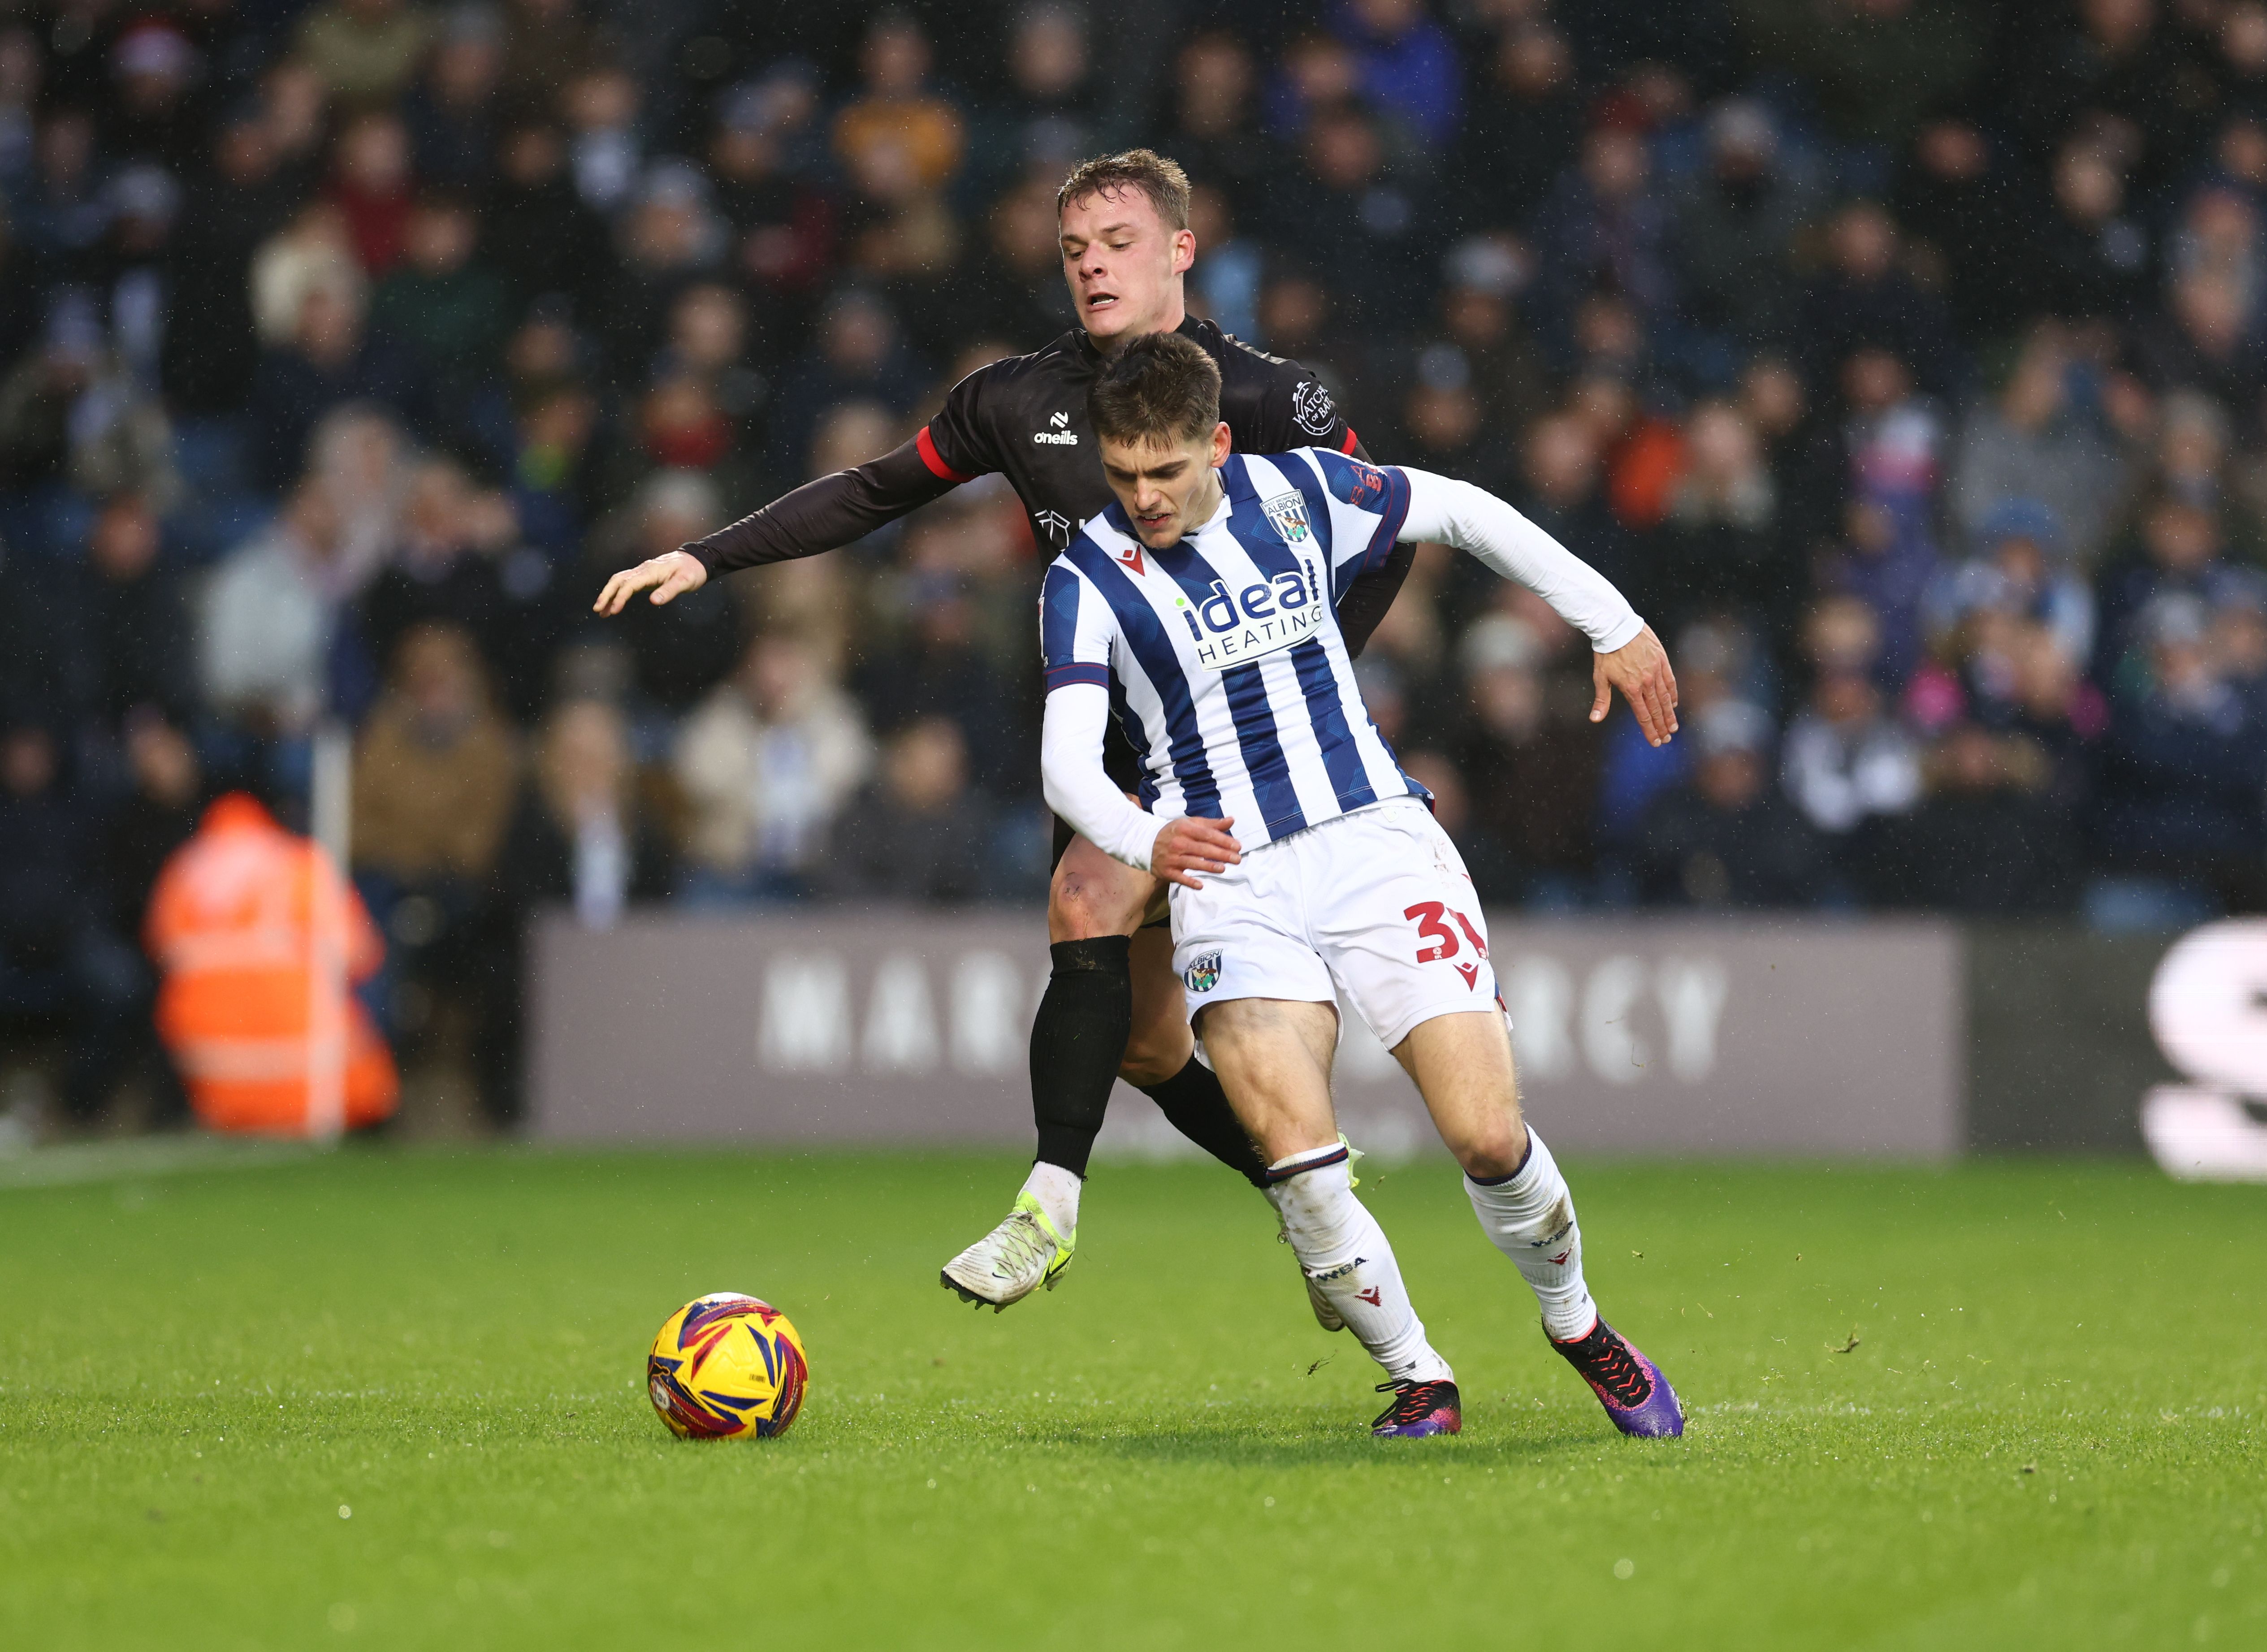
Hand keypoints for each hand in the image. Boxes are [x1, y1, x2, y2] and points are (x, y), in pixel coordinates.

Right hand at [593, 549, 707, 615]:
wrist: (696, 560)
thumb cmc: (692, 571)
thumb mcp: (685, 582)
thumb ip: (669, 591)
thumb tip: (654, 601)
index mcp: (651, 571)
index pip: (630, 584)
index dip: (620, 597)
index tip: (614, 610)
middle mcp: (643, 570)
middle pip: (618, 580)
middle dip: (606, 594)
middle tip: (597, 609)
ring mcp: (643, 572)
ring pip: (619, 581)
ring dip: (609, 594)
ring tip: (601, 611)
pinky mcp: (645, 576)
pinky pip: (626, 583)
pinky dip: (617, 593)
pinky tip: (614, 605)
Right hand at [1151, 815, 1240, 890]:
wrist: (1147, 842)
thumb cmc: (1175, 832)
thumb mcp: (1191, 823)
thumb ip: (1211, 824)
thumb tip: (1231, 821)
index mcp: (1185, 828)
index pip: (1207, 835)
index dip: (1223, 840)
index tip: (1237, 846)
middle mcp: (1178, 842)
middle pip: (1203, 849)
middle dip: (1221, 854)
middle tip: (1237, 859)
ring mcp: (1172, 857)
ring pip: (1193, 863)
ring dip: (1208, 866)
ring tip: (1223, 869)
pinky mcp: (1167, 870)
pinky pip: (1179, 877)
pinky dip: (1189, 881)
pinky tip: (1201, 885)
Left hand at [1591, 623, 1679, 746]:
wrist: (1617, 627)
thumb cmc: (1606, 653)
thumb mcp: (1600, 677)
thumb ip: (1601, 700)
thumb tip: (1595, 719)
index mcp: (1631, 689)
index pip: (1643, 716)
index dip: (1650, 731)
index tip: (1656, 742)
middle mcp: (1646, 682)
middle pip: (1656, 710)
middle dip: (1662, 727)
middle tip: (1667, 739)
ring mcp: (1656, 671)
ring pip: (1665, 698)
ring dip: (1669, 714)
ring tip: (1673, 727)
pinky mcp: (1662, 660)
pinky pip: (1670, 681)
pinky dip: (1672, 694)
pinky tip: (1673, 704)